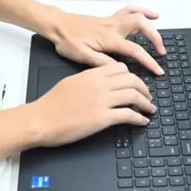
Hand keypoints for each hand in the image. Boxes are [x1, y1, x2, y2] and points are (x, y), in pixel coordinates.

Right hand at [26, 63, 154, 146]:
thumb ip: (89, 79)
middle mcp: (99, 85)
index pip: (121, 68)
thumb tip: (101, 82)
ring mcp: (102, 101)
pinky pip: (128, 115)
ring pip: (134, 95)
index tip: (136, 83)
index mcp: (92, 74)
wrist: (42, 119)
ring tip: (149, 109)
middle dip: (144, 88)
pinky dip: (139, 118)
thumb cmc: (51, 103)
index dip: (133, 76)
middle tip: (148, 97)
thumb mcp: (71, 82)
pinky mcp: (102, 118)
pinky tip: (142, 122)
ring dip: (145, 103)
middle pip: (132, 80)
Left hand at [46, 6, 165, 74]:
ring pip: (137, 14)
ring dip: (151, 23)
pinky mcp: (109, 19)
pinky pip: (129, 11)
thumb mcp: (82, 56)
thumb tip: (120, 69)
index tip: (158, 71)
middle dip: (155, 39)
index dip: (149, 61)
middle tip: (161, 53)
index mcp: (109, 39)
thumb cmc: (68, 41)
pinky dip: (141, 11)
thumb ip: (101, 63)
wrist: (57, 25)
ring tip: (160, 34)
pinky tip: (149, 14)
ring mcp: (112, 21)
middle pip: (142, 26)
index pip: (135, 50)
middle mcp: (114, 27)